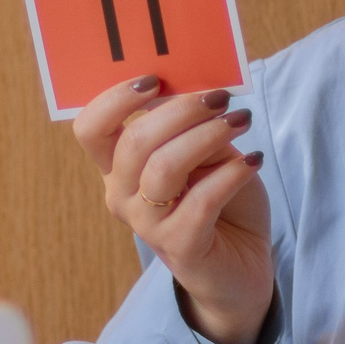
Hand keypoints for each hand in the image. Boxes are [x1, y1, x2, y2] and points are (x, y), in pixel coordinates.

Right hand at [73, 76, 273, 343]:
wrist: (240, 264)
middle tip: (219, 96)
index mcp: (118, 167)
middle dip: (180, 109)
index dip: (115, 99)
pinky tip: (253, 160)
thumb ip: (191, 125)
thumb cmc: (217, 199)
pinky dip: (231, 173)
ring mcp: (148, 226)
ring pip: (165, 168)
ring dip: (208, 135)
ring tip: (242, 119)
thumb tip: (195, 87)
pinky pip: (202, 201)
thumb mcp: (205, 153)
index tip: (155, 79)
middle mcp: (123, 196)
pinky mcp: (181, 248)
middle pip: (134, 142)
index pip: (91, 129)